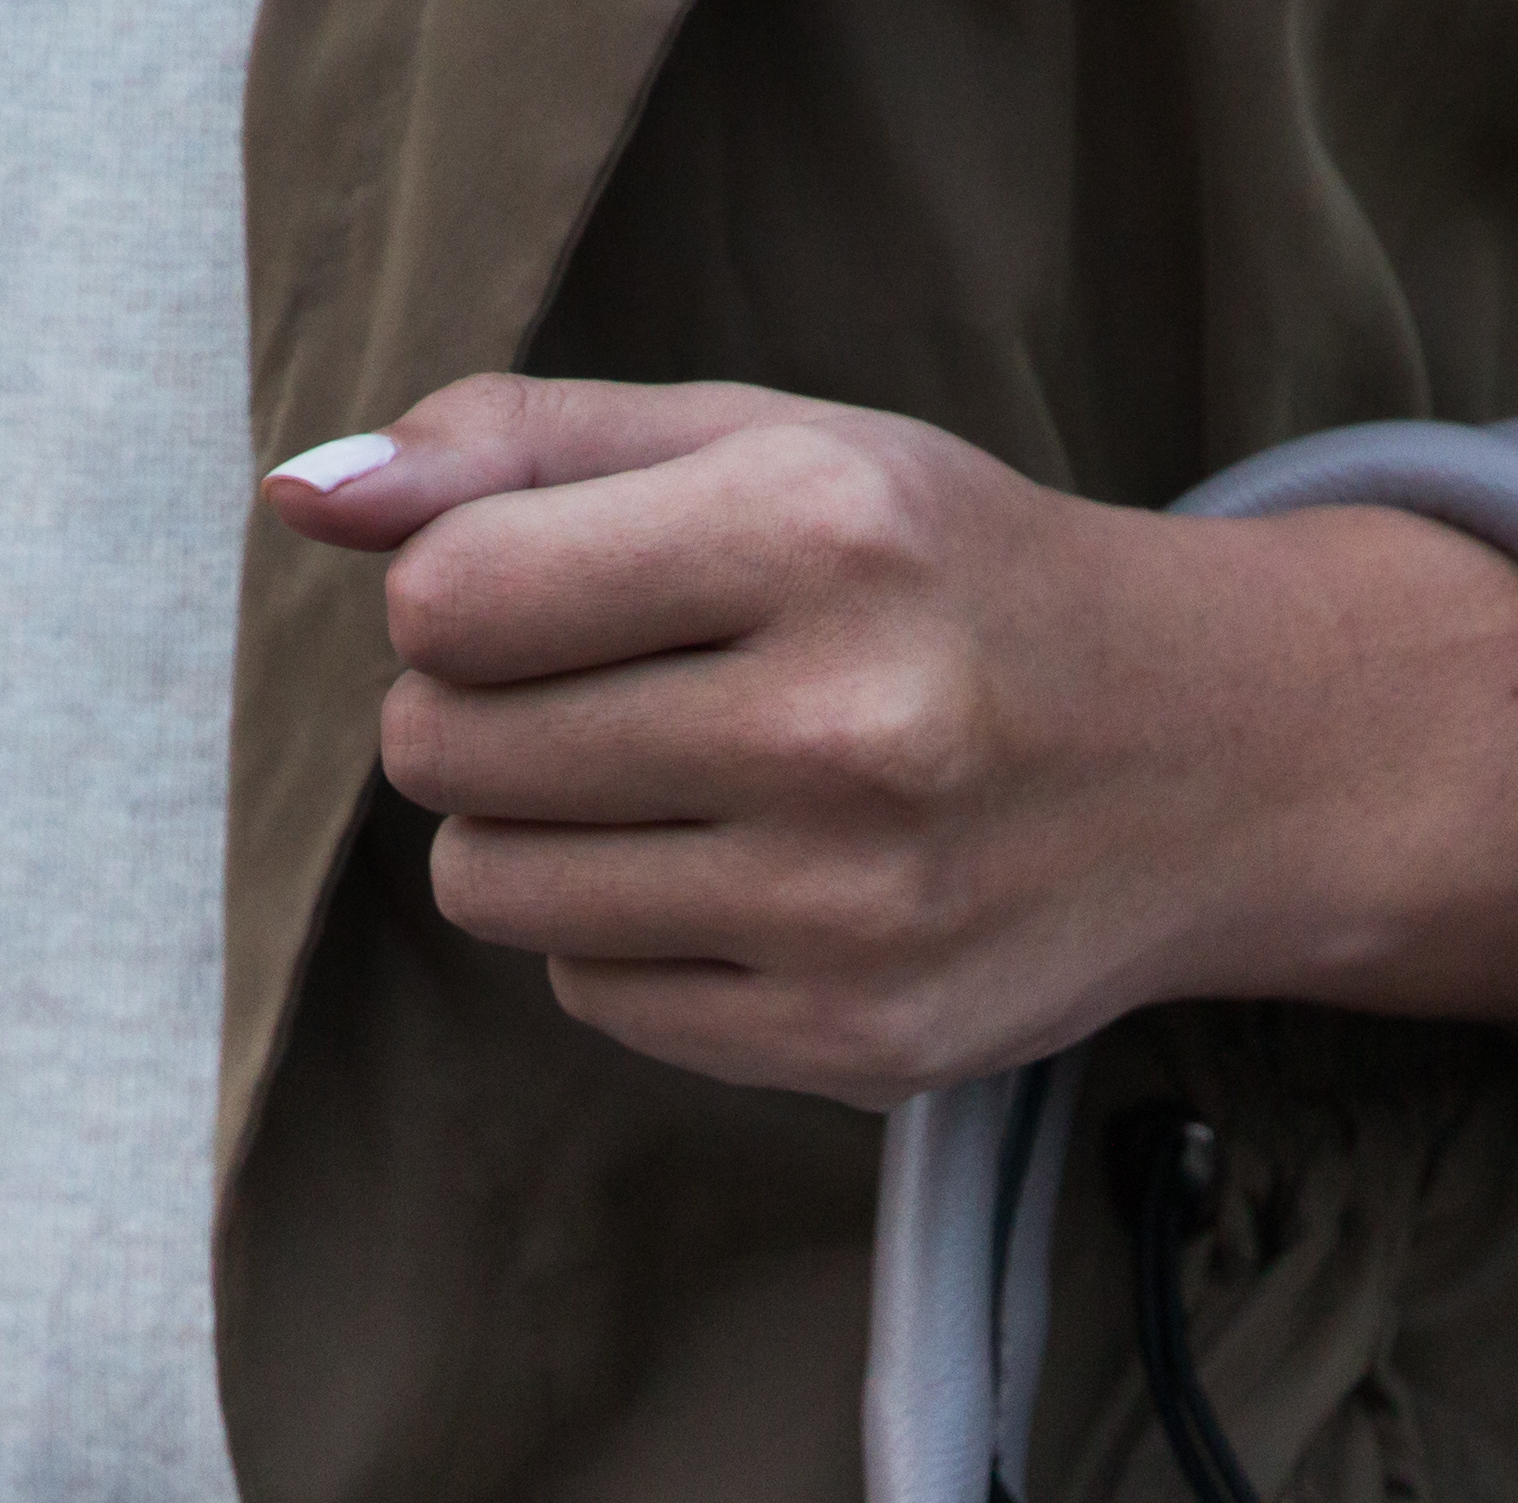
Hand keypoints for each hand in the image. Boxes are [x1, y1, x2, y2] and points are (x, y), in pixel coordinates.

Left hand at [263, 377, 1517, 1108]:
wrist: (1212, 758)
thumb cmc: (952, 577)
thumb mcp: (774, 442)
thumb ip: (525, 446)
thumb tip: (305, 498)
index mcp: (824, 533)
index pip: (453, 600)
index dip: (450, 596)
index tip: (533, 593)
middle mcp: (846, 728)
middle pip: (450, 750)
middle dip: (479, 714)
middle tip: (605, 691)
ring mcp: (855, 909)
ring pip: (495, 888)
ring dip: (529, 833)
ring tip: (660, 783)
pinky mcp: (857, 1045)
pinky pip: (592, 995)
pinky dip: (626, 937)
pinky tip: (740, 878)